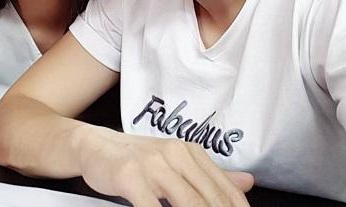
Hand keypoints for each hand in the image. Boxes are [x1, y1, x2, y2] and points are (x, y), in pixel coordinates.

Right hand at [76, 127, 252, 205]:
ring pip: (187, 204)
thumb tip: (249, 182)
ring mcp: (153, 163)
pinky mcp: (130, 175)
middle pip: (208, 199)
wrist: (96, 144)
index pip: (224, 189)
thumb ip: (210, 174)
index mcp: (191, 151)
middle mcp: (175, 153)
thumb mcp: (176, 160)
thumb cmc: (138, 158)